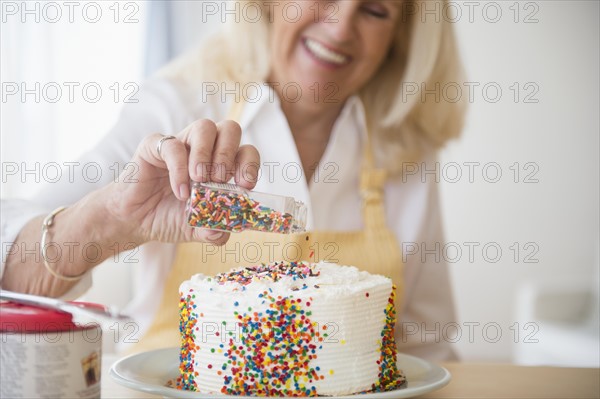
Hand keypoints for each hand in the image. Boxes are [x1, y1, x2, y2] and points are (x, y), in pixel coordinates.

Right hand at [104, 119, 259, 244]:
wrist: (134, 222)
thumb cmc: (169, 218)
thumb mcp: (198, 230)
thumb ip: (215, 231)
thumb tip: (231, 229)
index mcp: (221, 165)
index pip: (246, 151)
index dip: (250, 164)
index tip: (245, 185)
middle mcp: (204, 149)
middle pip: (230, 129)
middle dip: (229, 154)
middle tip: (219, 180)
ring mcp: (181, 144)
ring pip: (205, 127)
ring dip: (206, 154)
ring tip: (200, 181)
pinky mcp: (155, 146)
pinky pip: (173, 145)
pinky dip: (180, 168)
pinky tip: (180, 191)